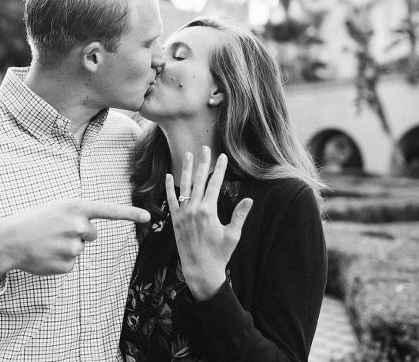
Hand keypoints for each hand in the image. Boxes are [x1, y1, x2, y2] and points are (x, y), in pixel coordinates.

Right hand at [0, 199, 149, 283]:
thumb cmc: (33, 221)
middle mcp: (79, 225)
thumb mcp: (57, 209)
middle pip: (92, 234)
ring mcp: (73, 247)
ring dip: (67, 246)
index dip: (130, 214)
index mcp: (76, 207)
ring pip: (80, 249)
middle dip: (78, 234)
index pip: (109, 210)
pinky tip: (45, 254)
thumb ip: (78, 216)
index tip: (149, 217)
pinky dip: (59, 260)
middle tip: (56, 231)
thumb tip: (91, 232)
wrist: (10, 240)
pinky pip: (71, 263)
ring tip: (47, 242)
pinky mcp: (67, 265)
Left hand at [166, 146, 252, 300]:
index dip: (219, 169)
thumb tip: (249, 199)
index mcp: (209, 211)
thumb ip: (239, 216)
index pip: (215, 184)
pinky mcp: (175, 220)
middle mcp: (194, 209)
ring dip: (187, 169)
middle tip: (206, 148)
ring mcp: (182, 214)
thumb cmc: (219, 254)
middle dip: (204, 163)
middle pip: (200, 180)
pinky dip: (169, 187)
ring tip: (188, 155)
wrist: (200, 270)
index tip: (222, 156)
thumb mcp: (233, 235)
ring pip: (184, 186)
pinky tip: (168, 175)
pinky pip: (171, 200)